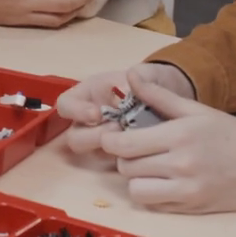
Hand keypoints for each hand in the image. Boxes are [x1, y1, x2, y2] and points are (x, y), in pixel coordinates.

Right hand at [59, 62, 196, 154]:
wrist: (171, 98)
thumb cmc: (151, 82)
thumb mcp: (146, 74)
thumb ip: (139, 76)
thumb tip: (130, 79)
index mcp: (87, 95)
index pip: (65, 106)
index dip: (76, 112)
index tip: (97, 114)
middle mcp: (88, 120)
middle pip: (74, 137)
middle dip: (93, 136)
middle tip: (117, 130)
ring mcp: (102, 139)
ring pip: (91, 153)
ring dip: (108, 149)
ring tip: (132, 140)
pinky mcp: (119, 155)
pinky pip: (115, 162)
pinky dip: (127, 158)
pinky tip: (144, 151)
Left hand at [95, 74, 235, 212]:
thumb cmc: (229, 134)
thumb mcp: (195, 109)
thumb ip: (159, 94)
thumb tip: (131, 75)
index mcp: (179, 136)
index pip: (124, 144)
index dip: (111, 139)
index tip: (115, 135)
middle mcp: (181, 165)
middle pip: (126, 167)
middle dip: (124, 157)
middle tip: (135, 149)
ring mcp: (187, 190)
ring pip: (137, 191)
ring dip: (136, 179)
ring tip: (147, 168)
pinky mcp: (192, 207)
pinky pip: (156, 205)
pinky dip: (152, 194)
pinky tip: (162, 181)